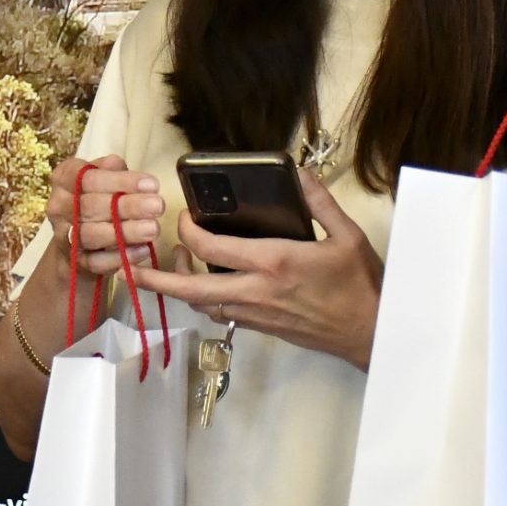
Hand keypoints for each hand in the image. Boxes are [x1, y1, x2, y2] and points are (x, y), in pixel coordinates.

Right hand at [43, 155, 164, 282]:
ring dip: (125, 232)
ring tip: (153, 228)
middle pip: (90, 206)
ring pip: (91, 235)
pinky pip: (97, 262)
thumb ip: (112, 170)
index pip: (88, 178)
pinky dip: (121, 257)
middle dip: (128, 206)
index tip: (152, 185)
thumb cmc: (100, 199)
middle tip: (158, 206)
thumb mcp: (105, 177)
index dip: (121, 181)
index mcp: (63, 179)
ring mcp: (63, 236)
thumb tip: (118, 166)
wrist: (82, 239)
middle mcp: (58, 206)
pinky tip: (143, 250)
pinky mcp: (75, 262)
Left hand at [132, 171, 384, 368]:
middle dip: (157, 279)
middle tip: (134, 267)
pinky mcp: (263, 328)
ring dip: (182, 289)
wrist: (371, 332)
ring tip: (176, 268)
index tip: (182, 216)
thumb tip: (299, 174)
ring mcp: (257, 313)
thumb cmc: (361, 284)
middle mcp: (257, 291)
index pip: (210, 248)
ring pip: (203, 305)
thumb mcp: (347, 235)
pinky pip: (222, 315)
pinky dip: (206, 301)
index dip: (187, 231)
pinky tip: (208, 285)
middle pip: (191, 289)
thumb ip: (320, 201)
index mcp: (273, 262)